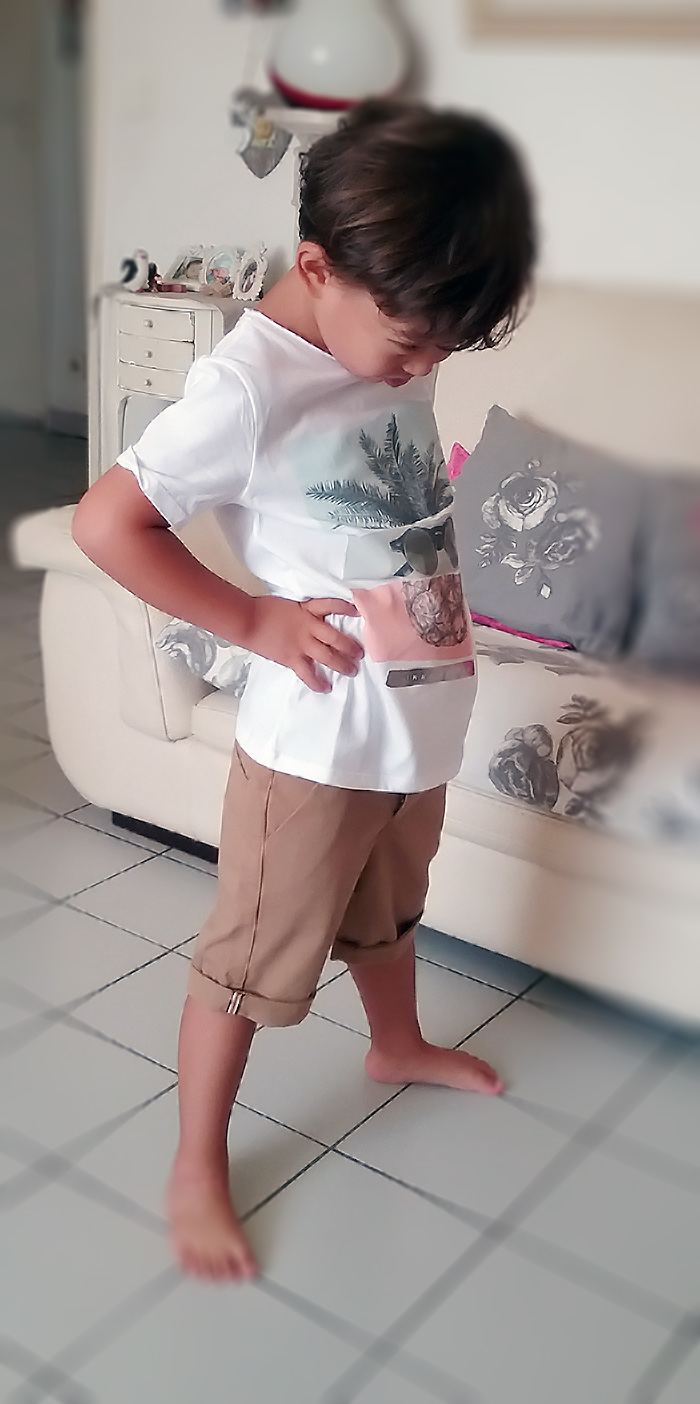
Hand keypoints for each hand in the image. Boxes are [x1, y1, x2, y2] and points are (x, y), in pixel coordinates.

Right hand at [242, 595, 363, 692]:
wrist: (247, 620)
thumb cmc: (264, 610)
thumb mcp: (289, 605)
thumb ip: (303, 612)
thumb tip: (313, 617)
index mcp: (307, 610)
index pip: (332, 605)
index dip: (346, 608)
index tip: (357, 612)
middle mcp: (308, 627)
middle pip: (336, 638)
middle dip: (350, 647)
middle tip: (360, 653)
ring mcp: (301, 644)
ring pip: (327, 656)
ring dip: (342, 665)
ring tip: (352, 670)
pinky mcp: (292, 658)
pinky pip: (308, 673)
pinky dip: (318, 682)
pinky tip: (326, 687)